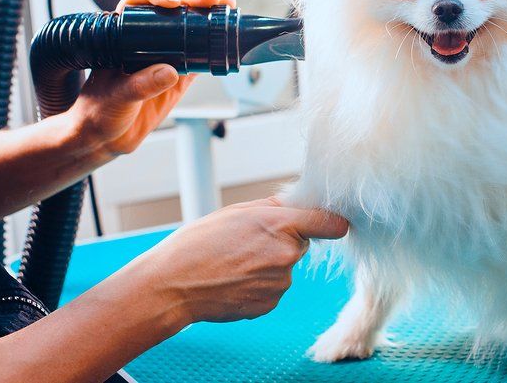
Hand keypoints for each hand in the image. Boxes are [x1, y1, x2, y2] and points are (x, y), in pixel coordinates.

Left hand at [66, 0, 235, 157]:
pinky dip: (216, 45)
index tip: (170, 2)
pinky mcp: (182, 73)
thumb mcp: (116, 96)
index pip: (137, 2)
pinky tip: (230, 34)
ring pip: (190, 25)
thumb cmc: (99, 111)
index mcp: (122, 35)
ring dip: (210, 12)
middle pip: (171, 7)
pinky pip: (202, 54)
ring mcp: (166, 54)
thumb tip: (169, 71)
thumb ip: (139, 85)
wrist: (107, 135)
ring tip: (227, 4)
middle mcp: (145, 39)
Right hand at [131, 197, 348, 324]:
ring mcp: (280, 282)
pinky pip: (273, 288)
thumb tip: (298, 203)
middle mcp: (287, 255)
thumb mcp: (236, 212)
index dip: (332, 221)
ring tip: (234, 263)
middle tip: (249, 241)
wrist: (173, 285)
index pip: (331, 223)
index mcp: (280, 225)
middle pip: (301, 243)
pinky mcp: (270, 303)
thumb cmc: (198, 243)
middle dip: (283, 240)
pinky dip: (258, 284)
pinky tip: (234, 280)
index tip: (333, 222)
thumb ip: (274, 208)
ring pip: (285, 267)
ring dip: (269, 264)